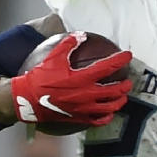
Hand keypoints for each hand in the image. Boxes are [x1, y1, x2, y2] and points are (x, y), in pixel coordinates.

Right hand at [9, 33, 131, 126]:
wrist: (28, 99)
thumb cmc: (40, 77)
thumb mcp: (54, 57)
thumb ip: (69, 44)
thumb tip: (81, 35)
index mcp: (82, 78)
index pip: (107, 67)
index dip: (120, 60)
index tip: (128, 56)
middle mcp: (87, 94)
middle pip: (114, 91)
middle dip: (125, 86)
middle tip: (128, 81)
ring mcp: (84, 108)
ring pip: (110, 107)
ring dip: (119, 101)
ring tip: (123, 97)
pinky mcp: (79, 118)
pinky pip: (98, 120)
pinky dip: (107, 117)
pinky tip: (109, 114)